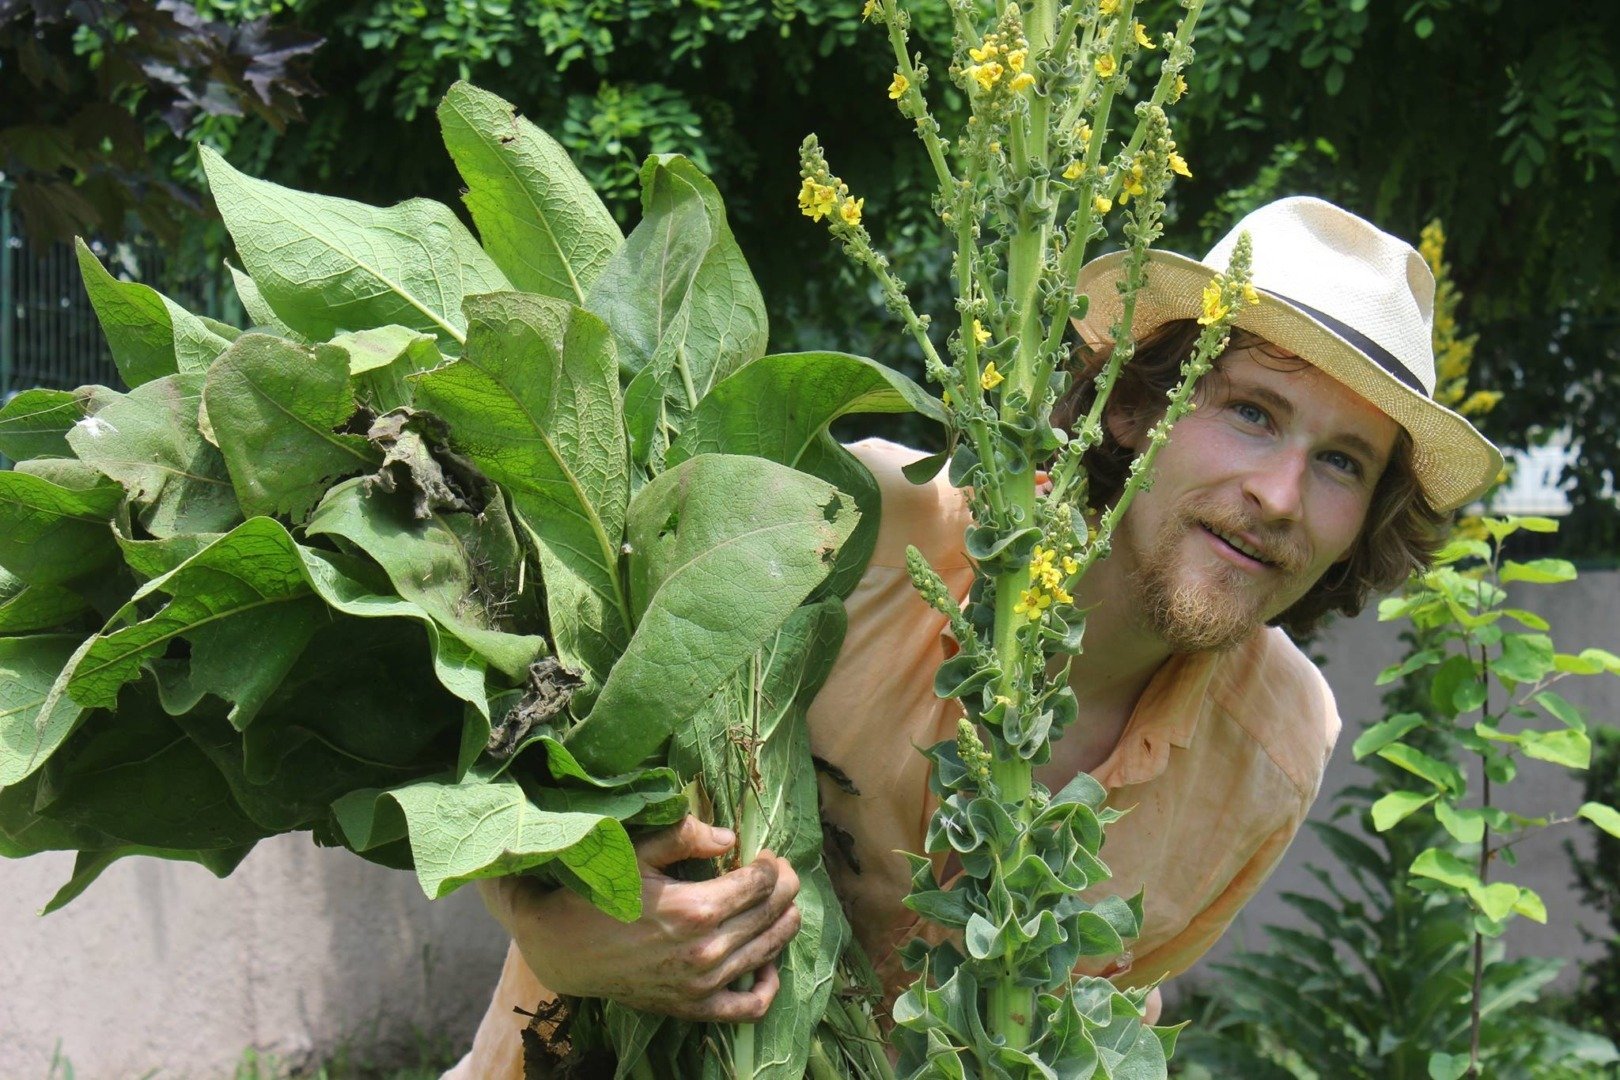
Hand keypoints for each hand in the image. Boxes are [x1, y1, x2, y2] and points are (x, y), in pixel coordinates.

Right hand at [484, 815, 801, 1021]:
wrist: (564, 948)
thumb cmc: (599, 893)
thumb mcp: (636, 852)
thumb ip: (685, 836)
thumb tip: (729, 838)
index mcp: (695, 908)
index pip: (762, 883)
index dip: (771, 865)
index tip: (763, 856)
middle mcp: (706, 950)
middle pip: (772, 913)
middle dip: (784, 888)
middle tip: (778, 875)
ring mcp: (702, 983)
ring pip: (768, 951)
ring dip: (784, 924)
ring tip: (781, 906)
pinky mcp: (693, 1007)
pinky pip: (749, 1007)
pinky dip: (767, 986)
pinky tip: (766, 963)